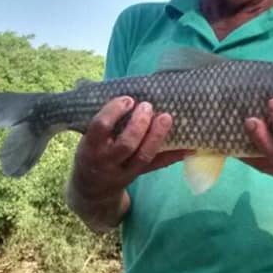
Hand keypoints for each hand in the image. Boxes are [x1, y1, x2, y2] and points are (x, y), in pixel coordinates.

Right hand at [67, 96, 186, 229]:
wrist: (91, 190)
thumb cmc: (90, 152)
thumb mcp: (85, 137)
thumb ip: (95, 116)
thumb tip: (93, 83)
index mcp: (90, 147)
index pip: (100, 127)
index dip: (114, 111)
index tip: (128, 99)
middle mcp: (106, 161)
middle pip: (126, 144)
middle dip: (139, 124)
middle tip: (148, 106)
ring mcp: (123, 172)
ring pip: (143, 156)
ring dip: (157, 136)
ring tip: (167, 117)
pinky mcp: (137, 176)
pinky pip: (157, 166)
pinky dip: (173, 155)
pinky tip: (188, 145)